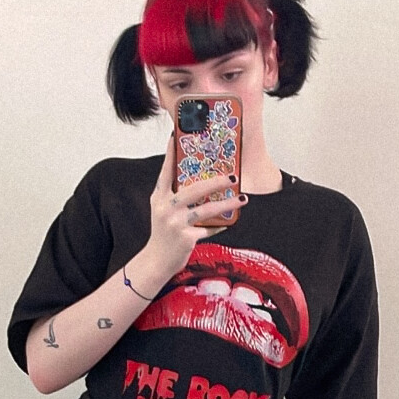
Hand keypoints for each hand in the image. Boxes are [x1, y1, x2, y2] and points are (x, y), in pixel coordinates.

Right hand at [147, 132, 245, 271]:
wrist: (156, 261)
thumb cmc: (163, 234)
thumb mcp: (163, 212)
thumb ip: (175, 197)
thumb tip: (201, 182)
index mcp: (159, 198)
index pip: (166, 171)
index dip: (171, 154)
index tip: (177, 137)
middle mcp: (165, 208)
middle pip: (194, 189)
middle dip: (215, 181)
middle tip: (232, 176)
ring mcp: (175, 223)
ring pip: (206, 209)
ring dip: (227, 203)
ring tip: (242, 198)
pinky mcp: (186, 237)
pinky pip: (208, 229)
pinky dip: (219, 225)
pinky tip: (230, 222)